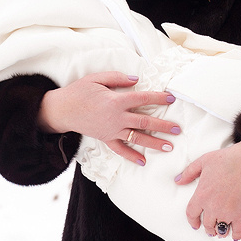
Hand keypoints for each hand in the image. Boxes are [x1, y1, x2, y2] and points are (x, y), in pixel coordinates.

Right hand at [37, 72, 179, 164]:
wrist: (62, 110)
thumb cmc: (79, 92)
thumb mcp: (96, 79)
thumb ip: (117, 78)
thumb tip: (136, 80)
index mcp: (115, 101)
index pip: (142, 99)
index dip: (158, 98)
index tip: (171, 99)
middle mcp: (116, 118)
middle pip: (144, 122)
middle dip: (162, 126)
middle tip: (177, 129)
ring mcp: (111, 131)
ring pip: (137, 138)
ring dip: (154, 143)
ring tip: (169, 147)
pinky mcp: (105, 139)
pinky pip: (120, 149)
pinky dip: (131, 156)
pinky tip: (142, 162)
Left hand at [174, 136, 240, 239]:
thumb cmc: (225, 159)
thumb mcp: (202, 161)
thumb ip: (188, 173)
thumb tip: (177, 181)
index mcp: (201, 195)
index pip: (191, 214)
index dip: (192, 221)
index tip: (195, 225)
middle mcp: (212, 207)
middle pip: (207, 224)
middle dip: (208, 228)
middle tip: (210, 229)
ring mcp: (227, 212)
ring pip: (220, 229)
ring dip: (220, 232)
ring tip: (221, 232)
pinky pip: (238, 230)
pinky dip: (236, 235)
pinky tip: (235, 236)